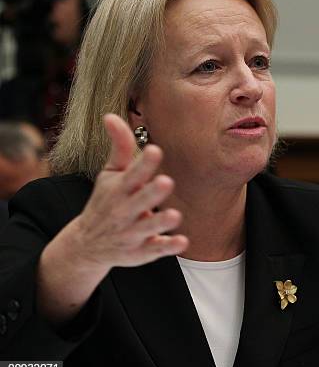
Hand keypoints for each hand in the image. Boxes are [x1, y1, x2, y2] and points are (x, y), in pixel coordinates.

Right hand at [68, 113, 188, 270]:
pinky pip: (156, 249)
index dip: (143, 163)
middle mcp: (124, 211)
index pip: (131, 175)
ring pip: (149, 228)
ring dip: (160, 222)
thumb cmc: (107, 201)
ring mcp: (133, 233)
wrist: (87, 245)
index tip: (154, 150)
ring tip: (174, 215)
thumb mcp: (109, 174)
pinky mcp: (142, 251)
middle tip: (166, 182)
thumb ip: (119, 147)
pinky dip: (168, 247)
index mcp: (119, 189)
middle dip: (151, 193)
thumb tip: (110, 114)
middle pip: (140, 201)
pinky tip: (182, 241)